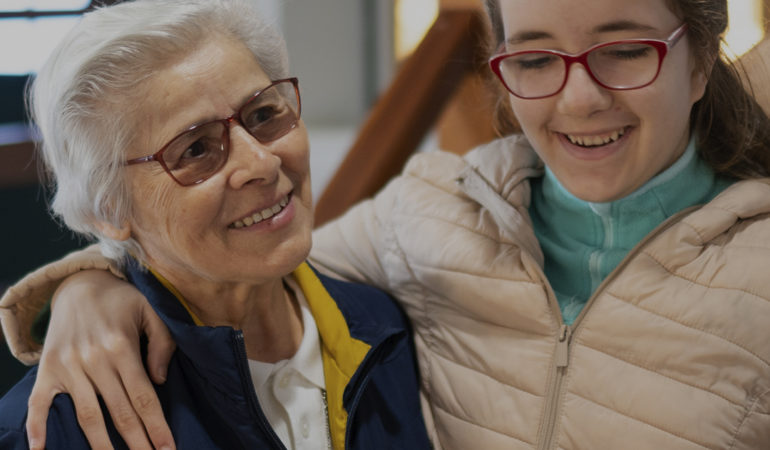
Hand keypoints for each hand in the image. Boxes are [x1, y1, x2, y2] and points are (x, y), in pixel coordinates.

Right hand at [25, 269, 175, 449]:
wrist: (79, 284)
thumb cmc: (121, 301)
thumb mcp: (151, 310)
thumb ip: (163, 343)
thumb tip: (161, 380)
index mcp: (122, 346)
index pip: (143, 396)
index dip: (156, 425)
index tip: (168, 447)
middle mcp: (93, 359)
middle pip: (119, 411)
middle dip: (137, 441)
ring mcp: (68, 366)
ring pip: (86, 415)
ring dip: (100, 445)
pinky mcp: (47, 369)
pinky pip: (39, 402)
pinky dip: (37, 427)